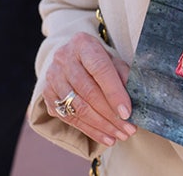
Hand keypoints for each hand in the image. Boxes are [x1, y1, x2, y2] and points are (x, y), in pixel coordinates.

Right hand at [43, 32, 135, 146]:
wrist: (69, 56)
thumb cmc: (97, 59)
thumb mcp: (112, 59)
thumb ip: (122, 74)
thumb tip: (134, 99)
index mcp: (82, 44)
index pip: (100, 69)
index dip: (114, 92)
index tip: (127, 112)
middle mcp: (63, 59)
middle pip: (88, 91)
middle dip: (111, 114)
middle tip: (128, 129)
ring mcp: (52, 78)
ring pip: (78, 107)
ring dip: (102, 125)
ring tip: (120, 135)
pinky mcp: (48, 95)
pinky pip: (69, 118)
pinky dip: (90, 130)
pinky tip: (106, 137)